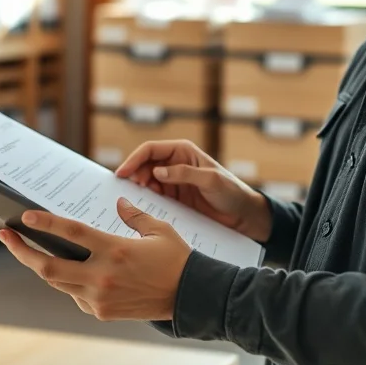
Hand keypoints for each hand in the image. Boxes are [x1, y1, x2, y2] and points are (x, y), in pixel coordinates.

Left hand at [0, 198, 190, 320]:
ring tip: (29, 252)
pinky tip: (73, 272)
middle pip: (48, 266)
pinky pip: (76, 296)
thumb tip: (119, 203)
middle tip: (6, 237)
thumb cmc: (177, 260)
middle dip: (22, 252)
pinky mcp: (103, 312)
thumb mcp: (159, 230)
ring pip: (58, 282)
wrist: (192, 297)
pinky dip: (70, 283)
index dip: (45, 225)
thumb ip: (134, 215)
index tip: (24, 218)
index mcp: (114, 250)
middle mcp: (102, 276)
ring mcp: (100, 297)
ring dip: (41, 267)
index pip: (71, 234)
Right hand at [115, 140, 272, 242]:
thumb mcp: (211, 181)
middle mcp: (175, 162)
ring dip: (139, 187)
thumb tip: (157, 171)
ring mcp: (173, 180)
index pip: (151, 149)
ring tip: (134, 198)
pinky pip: (154, 195)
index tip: (122, 173)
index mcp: (183, 151)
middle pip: (145, 164)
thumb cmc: (232, 192)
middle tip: (128, 189)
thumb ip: (184, 174)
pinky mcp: (174, 197)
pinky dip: (146, 198)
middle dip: (134, 174)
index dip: (134, 159)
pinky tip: (143, 205)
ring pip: (146, 180)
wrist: (243, 215)